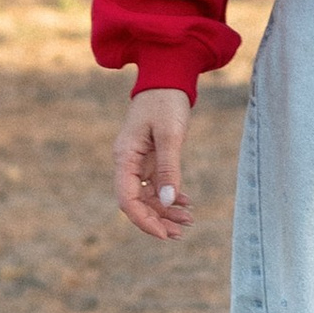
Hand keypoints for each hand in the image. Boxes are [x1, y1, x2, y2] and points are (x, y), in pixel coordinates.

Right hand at [116, 86, 194, 239]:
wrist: (167, 78)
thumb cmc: (166, 102)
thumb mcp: (170, 135)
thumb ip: (169, 168)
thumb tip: (168, 201)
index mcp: (125, 157)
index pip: (127, 199)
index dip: (144, 220)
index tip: (164, 234)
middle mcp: (127, 162)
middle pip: (137, 202)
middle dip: (158, 219)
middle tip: (181, 232)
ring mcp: (138, 161)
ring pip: (148, 196)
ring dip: (166, 210)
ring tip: (188, 221)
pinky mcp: (150, 158)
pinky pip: (156, 184)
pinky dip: (170, 195)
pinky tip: (186, 202)